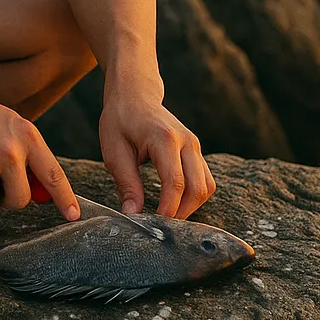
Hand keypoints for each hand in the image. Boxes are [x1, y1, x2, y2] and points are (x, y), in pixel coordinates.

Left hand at [99, 94, 215, 218]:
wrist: (134, 93)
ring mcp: (194, 145)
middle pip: (197, 188)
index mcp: (164, 138)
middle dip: (181, 213)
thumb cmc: (120, 119)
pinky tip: (173, 203)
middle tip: (158, 226)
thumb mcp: (114, 151)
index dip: (168, 210)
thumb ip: (126, 183)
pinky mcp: (195, 150)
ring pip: (206, 186)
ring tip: (165, 216)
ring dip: (190, 206)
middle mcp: (186, 141)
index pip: (175, 182)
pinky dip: (193, 195)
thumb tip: (132, 215)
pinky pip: (204, 179)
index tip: (154, 226)